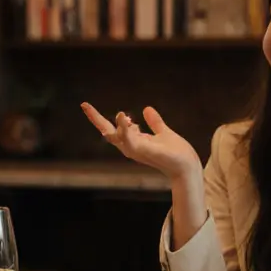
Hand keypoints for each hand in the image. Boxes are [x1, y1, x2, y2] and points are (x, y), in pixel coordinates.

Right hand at [81, 103, 200, 179]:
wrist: (186, 166)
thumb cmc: (176, 153)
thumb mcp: (163, 132)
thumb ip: (155, 122)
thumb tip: (147, 109)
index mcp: (134, 141)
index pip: (112, 128)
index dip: (99, 118)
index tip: (86, 106)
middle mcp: (130, 147)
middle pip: (107, 132)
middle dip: (95, 119)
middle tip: (84, 105)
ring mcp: (135, 150)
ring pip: (115, 136)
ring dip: (112, 124)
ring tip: (117, 110)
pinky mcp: (142, 151)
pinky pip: (128, 139)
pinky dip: (123, 129)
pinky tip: (123, 117)